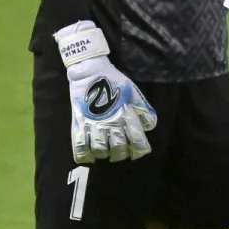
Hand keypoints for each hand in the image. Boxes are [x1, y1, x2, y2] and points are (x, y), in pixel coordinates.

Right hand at [55, 20, 157, 163]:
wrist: (89, 71)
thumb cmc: (114, 81)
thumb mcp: (133, 93)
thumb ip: (143, 109)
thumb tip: (150, 126)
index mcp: (125, 116)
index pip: (136, 140)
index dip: (139, 150)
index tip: (138, 153)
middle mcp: (110, 123)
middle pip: (118, 148)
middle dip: (121, 154)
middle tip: (120, 152)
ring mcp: (93, 124)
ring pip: (100, 149)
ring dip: (105, 154)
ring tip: (106, 152)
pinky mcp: (78, 123)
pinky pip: (79, 145)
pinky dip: (84, 155)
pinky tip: (89, 157)